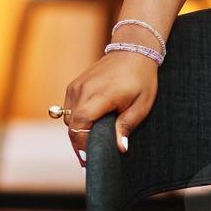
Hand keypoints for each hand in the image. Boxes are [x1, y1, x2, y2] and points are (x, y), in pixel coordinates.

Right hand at [59, 50, 158, 165]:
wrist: (132, 51)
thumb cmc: (140, 79)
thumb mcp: (141, 105)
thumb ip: (126, 126)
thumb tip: (119, 148)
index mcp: (101, 95)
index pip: (81, 124)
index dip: (82, 144)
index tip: (88, 159)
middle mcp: (84, 89)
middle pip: (72, 125)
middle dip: (80, 143)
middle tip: (91, 158)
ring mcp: (77, 86)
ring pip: (69, 119)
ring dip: (78, 132)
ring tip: (92, 142)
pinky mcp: (74, 85)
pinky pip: (70, 109)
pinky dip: (77, 120)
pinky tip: (90, 125)